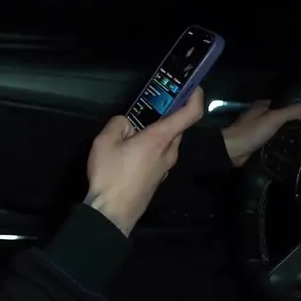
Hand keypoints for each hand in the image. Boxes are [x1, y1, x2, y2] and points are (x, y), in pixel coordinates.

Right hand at [85, 88, 204, 235]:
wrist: (112, 213)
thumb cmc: (111, 175)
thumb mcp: (105, 141)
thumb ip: (118, 124)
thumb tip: (127, 123)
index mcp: (160, 139)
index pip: (190, 114)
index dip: (195, 97)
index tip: (193, 87)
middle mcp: (169, 152)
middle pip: (176, 127)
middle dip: (165, 116)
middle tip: (148, 107)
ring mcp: (165, 168)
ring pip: (167, 143)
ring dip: (156, 134)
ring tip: (132, 132)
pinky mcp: (158, 179)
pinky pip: (159, 156)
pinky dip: (151, 148)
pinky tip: (129, 154)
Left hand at [221, 100, 300, 166]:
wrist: (232, 150)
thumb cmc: (252, 131)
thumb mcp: (274, 118)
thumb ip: (292, 112)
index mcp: (262, 105)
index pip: (285, 104)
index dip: (298, 110)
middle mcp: (260, 115)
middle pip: (282, 117)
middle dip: (295, 123)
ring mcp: (258, 129)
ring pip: (278, 129)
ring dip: (289, 134)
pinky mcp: (257, 142)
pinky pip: (273, 140)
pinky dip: (281, 142)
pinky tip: (292, 148)